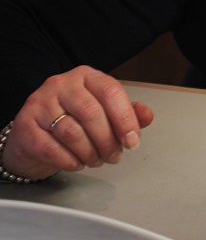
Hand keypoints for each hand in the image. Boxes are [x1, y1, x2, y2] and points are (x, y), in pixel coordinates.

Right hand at [1, 66, 153, 180]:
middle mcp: (61, 84)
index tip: (133, 140)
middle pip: (92, 114)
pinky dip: (69, 161)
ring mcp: (40, 103)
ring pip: (72, 133)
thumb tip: (146, 116)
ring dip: (90, 154)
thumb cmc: (74, 118)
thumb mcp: (105, 111)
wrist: (34, 132)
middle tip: (114, 156)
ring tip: (96, 160)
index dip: (125, 119)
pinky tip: (77, 163)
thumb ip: (129, 112)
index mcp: (86, 76)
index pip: (111, 92)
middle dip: (108, 141)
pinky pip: (51, 148)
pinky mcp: (24, 125)